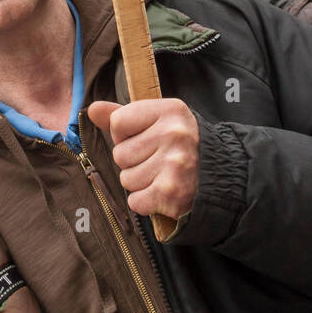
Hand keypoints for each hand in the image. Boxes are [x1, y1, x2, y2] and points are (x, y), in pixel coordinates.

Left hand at [88, 98, 198, 220]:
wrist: (219, 179)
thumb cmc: (180, 146)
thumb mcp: (158, 121)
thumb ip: (123, 115)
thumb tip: (92, 109)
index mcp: (170, 110)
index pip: (118, 122)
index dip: (125, 135)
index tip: (145, 138)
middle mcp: (174, 134)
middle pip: (120, 154)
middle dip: (132, 162)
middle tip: (157, 160)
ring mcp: (174, 164)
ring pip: (126, 179)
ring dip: (139, 183)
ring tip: (161, 176)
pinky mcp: (172, 193)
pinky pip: (135, 201)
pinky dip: (145, 202)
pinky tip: (163, 192)